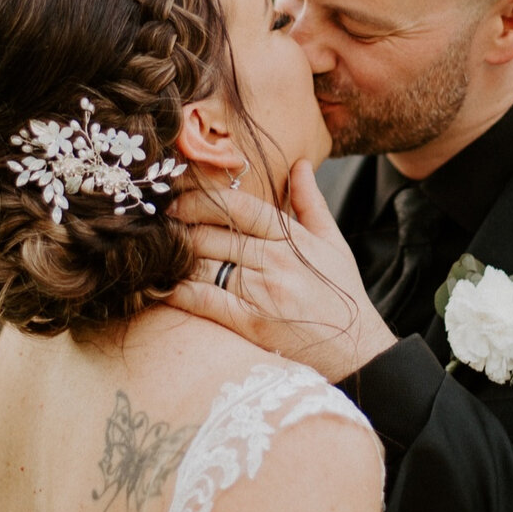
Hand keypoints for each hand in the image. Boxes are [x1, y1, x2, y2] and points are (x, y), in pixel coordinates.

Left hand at [168, 159, 395, 382]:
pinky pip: (206, 300)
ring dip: (176, 256)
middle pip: (215, 235)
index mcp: (293, 238)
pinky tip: (162, 284)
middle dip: (181, 227)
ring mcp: (263, 292)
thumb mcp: (333, 242)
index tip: (178, 199)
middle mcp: (276, 261)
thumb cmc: (341, 294)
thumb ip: (310, 202)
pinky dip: (180, 291)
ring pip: (206, 264)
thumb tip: (301, 163)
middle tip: (157, 224)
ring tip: (156, 250)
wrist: (356, 348)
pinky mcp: (252, 323)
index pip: (240, 208)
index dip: (203, 200)